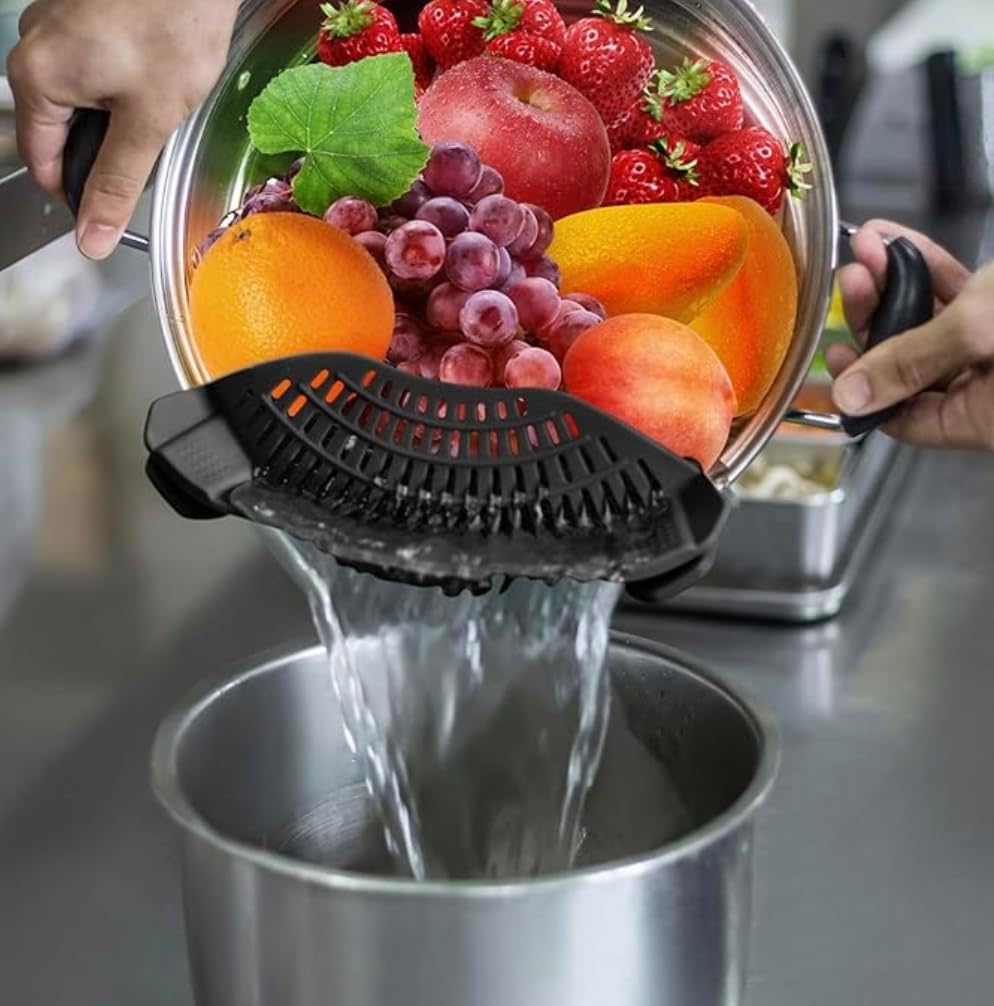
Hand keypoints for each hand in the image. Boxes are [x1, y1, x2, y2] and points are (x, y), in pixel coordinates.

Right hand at [6, 0, 239, 259]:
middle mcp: (34, 46)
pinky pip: (94, 64)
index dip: (80, 193)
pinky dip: (123, 81)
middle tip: (152, 141)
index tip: (112, 208)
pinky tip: (155, 71)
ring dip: (118, 114)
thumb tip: (92, 235)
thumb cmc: (174, 23)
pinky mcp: (83, 12)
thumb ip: (117, 184)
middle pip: (61, 129)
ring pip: (81, 97)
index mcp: (37, 78)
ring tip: (158, 98)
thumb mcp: (148, 122)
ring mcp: (57, 24)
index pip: (43, 163)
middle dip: (106, 148)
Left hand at [828, 219, 993, 450]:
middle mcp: (992, 391)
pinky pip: (959, 296)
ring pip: (931, 323)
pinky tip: (896, 242)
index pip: (903, 418)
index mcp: (985, 418)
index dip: (864, 387)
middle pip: (910, 363)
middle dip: (875, 315)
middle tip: (852, 278)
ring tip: (869, 248)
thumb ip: (912, 362)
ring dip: (895, 282)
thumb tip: (852, 395)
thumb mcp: (979, 334)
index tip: (834, 352)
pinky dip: (928, 268)